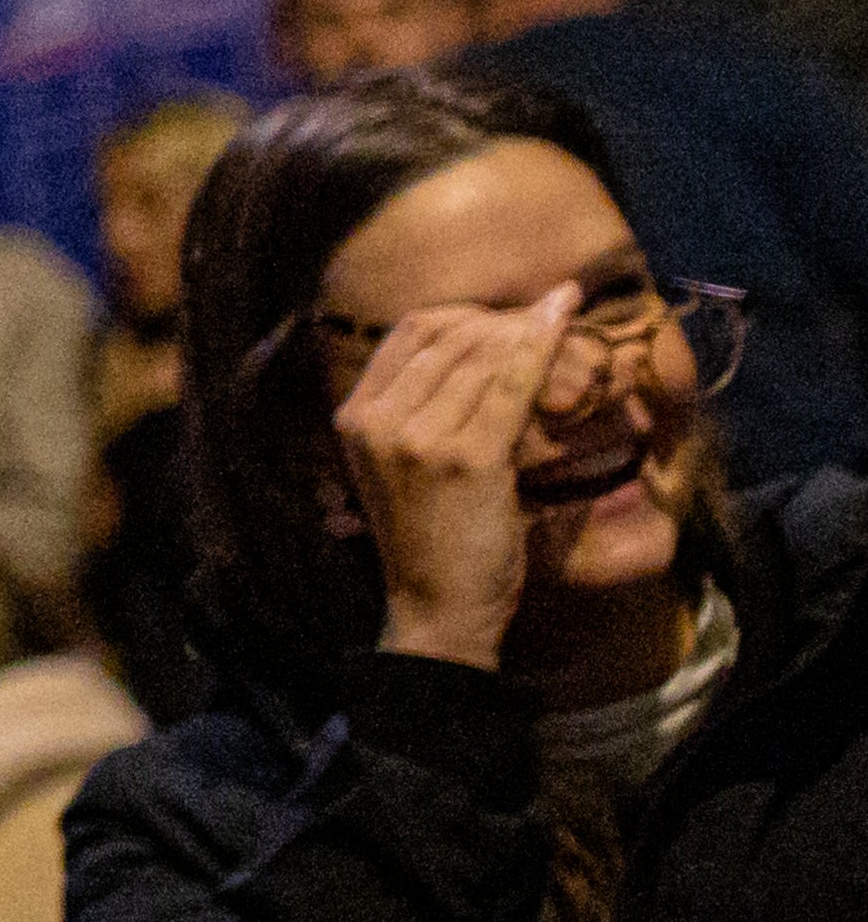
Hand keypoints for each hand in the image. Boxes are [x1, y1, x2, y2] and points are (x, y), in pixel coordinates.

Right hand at [338, 282, 584, 670]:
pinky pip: (511, 384)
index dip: (464, 314)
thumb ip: (421, 409)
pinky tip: (564, 320)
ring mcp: (417, 438)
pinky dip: (542, 347)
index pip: (408, 333)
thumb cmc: (433, 537)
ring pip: (483, 354)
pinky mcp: (466, 457)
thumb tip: (479, 342)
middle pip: (447, 336)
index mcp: (354, 417)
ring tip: (566, 318)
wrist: (438, 607)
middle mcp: (376, 420)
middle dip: (504, 318)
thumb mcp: (404, 465)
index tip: (509, 319)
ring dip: (530, 330)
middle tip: (551, 315)